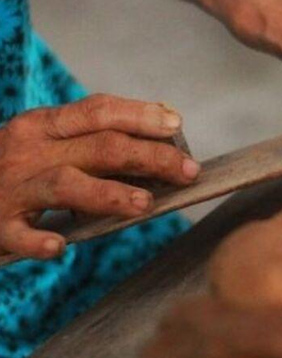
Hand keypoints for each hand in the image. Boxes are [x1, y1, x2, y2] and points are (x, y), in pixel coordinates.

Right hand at [0, 94, 199, 258]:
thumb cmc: (17, 167)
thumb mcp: (49, 141)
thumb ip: (96, 135)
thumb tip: (166, 123)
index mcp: (44, 124)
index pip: (99, 110)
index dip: (140, 116)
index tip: (176, 126)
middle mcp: (29, 150)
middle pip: (100, 147)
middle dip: (150, 157)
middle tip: (188, 171)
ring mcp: (12, 188)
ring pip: (67, 184)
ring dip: (109, 194)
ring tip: (145, 204)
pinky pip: (18, 234)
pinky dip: (38, 240)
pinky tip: (60, 247)